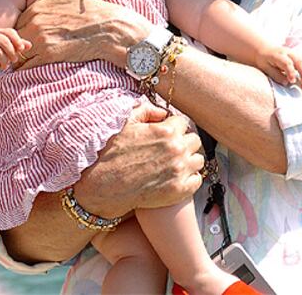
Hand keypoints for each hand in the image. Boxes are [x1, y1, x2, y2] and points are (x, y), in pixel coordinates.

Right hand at [0, 28, 31, 75]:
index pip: (10, 32)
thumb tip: (29, 45)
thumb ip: (19, 45)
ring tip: (6, 65)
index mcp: (0, 32)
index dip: (17, 40)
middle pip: (5, 42)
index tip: (21, 49)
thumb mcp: (9, 46)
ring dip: (5, 61)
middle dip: (12, 52)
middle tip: (14, 60)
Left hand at [14, 0, 150, 69]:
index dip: (22, 28)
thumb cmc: (90, 8)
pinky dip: (27, 67)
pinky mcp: (48, 55)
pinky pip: (26, 65)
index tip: (32, 32)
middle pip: (15, 37)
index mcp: (36, 7)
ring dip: (22, 56)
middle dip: (21, 41)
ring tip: (34, 55)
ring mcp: (41, 39)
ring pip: (18, 52)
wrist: (109, 28)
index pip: (16, 21)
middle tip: (32, 45)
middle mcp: (35, 22)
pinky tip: (38, 63)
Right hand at [74, 103, 203, 217]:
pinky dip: (189, 179)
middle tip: (170, 150)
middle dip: (183, 143)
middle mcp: (177, 149)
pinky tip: (176, 178)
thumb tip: (163, 113)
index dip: (174, 128)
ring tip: (174, 165)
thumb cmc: (111, 153)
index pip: (183, 123)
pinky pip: (197, 181)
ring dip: (188, 160)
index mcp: (166, 130)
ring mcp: (179, 171)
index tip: (166, 135)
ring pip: (198, 160)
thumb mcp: (126, 123)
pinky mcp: (179, 190)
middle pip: (194, 140)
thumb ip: (147, 111)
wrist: (103, 185)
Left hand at [256, 45, 301, 89]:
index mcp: (278, 55)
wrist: (263, 49)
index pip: (287, 63)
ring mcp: (293, 54)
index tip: (292, 81)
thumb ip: (276, 75)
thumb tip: (286, 83)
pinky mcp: (296, 57)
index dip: (291, 72)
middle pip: (299, 61)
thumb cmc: (263, 59)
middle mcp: (288, 53)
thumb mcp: (265, 67)